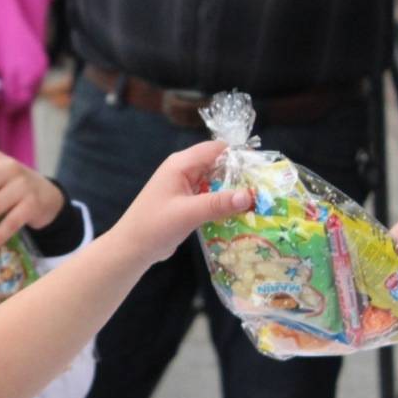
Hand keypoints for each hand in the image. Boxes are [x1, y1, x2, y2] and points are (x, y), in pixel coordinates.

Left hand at [109, 141, 252, 266]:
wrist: (132, 248)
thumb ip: (219, 203)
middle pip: (219, 164)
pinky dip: (224, 203)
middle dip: (240, 176)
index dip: (239, 156)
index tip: (262, 171)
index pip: (216, 149)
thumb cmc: (155, 226)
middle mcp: (184, 170)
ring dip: (233, 191)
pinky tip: (241, 214)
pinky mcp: (187, 202)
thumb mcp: (189, 213)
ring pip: (216, 182)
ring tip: (259, 203)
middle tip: (265, 191)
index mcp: (181, 164)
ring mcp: (185, 186)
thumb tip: (250, 195)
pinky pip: (211, 196)